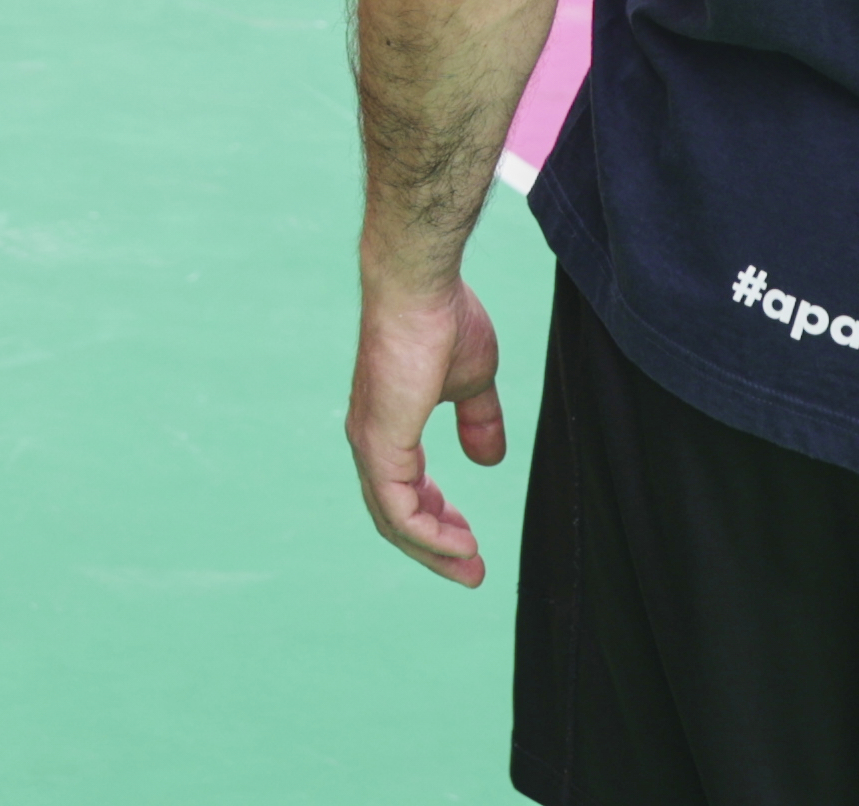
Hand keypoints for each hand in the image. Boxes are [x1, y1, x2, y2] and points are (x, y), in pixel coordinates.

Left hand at [345, 268, 510, 587]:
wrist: (421, 287)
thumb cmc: (444, 319)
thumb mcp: (472, 381)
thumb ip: (478, 420)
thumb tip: (488, 460)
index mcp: (389, 425)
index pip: (405, 490)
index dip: (437, 519)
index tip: (470, 541)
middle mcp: (371, 439)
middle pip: (396, 514)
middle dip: (436, 547)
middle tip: (474, 571)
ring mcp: (370, 444)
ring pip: (395, 520)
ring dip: (435, 549)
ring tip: (471, 566)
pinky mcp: (379, 444)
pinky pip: (398, 510)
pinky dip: (429, 535)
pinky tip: (460, 545)